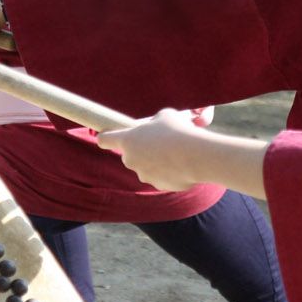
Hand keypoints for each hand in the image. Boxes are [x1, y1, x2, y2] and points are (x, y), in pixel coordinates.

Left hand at [94, 108, 218, 191]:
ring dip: (157, 161)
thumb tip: (156, 128)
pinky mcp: (159, 185)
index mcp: (128, 140)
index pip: (105, 139)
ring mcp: (144, 175)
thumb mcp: (164, 116)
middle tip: (159, 141)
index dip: (106, 136)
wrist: (196, 155)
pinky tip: (183, 164)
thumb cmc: (178, 131)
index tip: (108, 135)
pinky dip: (170, 172)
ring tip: (176, 152)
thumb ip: (153, 123)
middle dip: (141, 150)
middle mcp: (131, 160)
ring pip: (147, 167)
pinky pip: (162, 176)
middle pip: (130, 154)